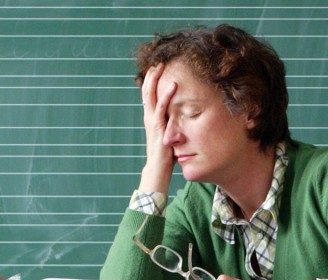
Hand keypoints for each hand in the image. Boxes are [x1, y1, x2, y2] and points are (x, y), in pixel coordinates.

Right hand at [137, 64, 176, 193]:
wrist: (157, 170)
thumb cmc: (165, 156)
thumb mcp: (169, 135)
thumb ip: (171, 125)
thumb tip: (180, 118)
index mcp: (151, 119)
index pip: (149, 95)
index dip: (152, 80)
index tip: (157, 67)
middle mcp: (149, 117)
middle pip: (147, 90)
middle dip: (152, 74)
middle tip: (158, 60)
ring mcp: (152, 121)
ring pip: (151, 94)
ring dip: (156, 79)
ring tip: (161, 65)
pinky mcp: (158, 126)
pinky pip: (162, 107)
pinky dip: (167, 94)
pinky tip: (173, 84)